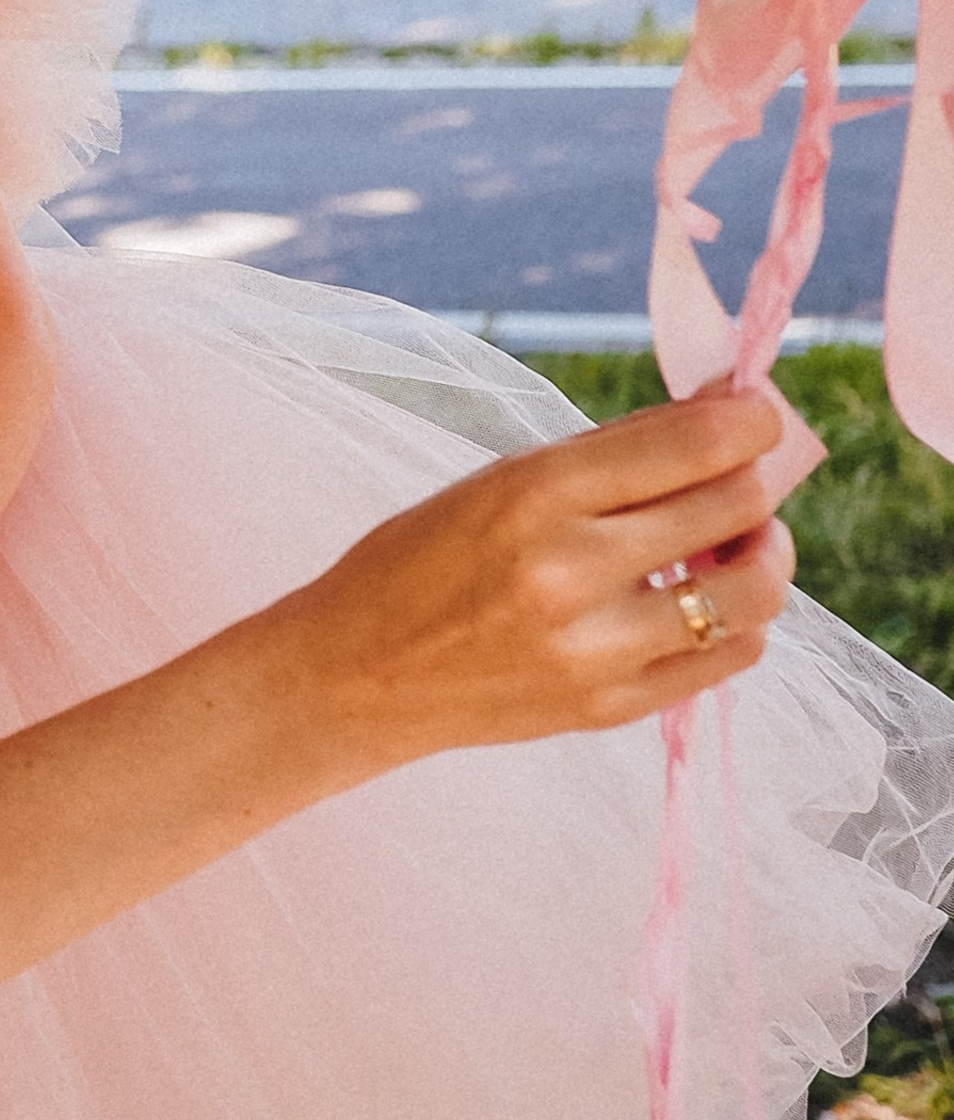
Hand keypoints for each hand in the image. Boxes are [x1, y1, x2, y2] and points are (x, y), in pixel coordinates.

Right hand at [282, 386, 796, 771]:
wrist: (354, 676)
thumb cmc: (417, 562)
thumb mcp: (495, 482)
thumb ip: (607, 455)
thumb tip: (714, 416)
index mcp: (535, 495)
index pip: (694, 445)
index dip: (752, 419)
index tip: (757, 413)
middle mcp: (572, 571)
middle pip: (735, 506)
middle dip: (755, 475)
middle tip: (744, 469)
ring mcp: (597, 648)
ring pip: (752, 591)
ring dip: (765, 552)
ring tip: (742, 539)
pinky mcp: (612, 706)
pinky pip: (729, 658)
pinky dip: (741, 620)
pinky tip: (710, 601)